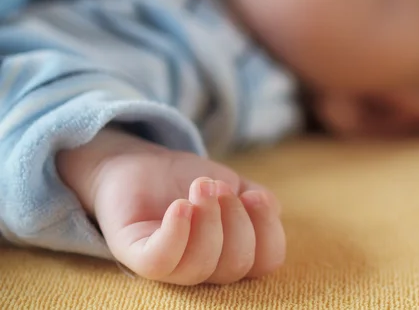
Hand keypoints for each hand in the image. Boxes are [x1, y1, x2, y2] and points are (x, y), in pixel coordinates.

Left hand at [57, 129, 284, 284]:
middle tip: (216, 185)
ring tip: (201, 184)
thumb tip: (270, 208)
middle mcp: (204, 267)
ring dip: (208, 220)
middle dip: (235, 219)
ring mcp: (169, 265)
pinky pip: (160, 262)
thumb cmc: (189, 181)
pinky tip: (180, 206)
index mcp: (232, 254)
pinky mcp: (135, 255)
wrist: (140, 164)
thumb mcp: (234, 185)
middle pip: (236, 264)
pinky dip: (175, 234)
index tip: (254, 195)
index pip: (266, 260)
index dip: (268, 230)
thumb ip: (259, 199)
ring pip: (199, 267)